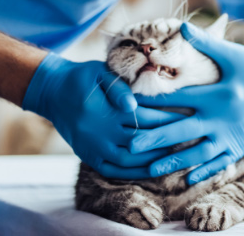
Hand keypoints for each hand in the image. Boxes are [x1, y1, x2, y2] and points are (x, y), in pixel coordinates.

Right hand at [22, 53, 184, 178]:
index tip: (188, 117)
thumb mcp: (99, 72)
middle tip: (189, 137)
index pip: (145, 118)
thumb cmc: (82, 77)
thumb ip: (118, 88)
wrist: (53, 91)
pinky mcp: (88, 155)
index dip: (168, 118)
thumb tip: (133, 105)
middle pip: (141, 141)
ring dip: (154, 159)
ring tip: (176, 154)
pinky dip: (133, 172)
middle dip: (166, 140)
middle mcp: (100, 133)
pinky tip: (151, 167)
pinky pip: (113, 170)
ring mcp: (93, 148)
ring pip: (129, 160)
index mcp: (106, 111)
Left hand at [130, 23, 243, 183]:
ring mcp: (233, 135)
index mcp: (220, 94)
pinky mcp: (242, 145)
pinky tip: (188, 180)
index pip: (180, 99)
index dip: (154, 101)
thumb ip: (207, 44)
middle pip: (182, 130)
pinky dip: (204, 172)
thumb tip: (182, 27)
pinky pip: (220, 162)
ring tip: (150, 169)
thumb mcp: (236, 55)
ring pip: (198, 153)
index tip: (132, 105)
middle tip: (129, 145)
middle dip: (155, 138)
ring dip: (173, 161)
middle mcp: (223, 118)